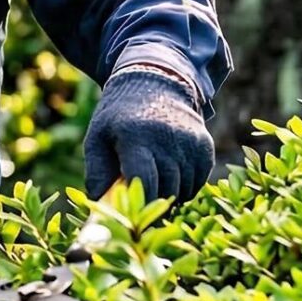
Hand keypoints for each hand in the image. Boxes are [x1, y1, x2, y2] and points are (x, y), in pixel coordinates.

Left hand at [84, 68, 214, 203]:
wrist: (154, 84)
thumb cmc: (118, 118)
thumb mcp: (97, 138)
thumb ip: (96, 173)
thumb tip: (98, 204)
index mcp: (136, 136)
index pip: (143, 179)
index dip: (139, 202)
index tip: (130, 216)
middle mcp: (167, 138)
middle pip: (165, 188)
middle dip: (151, 203)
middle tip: (139, 205)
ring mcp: (189, 142)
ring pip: (183, 190)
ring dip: (168, 196)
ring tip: (153, 183)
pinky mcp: (205, 145)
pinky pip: (198, 182)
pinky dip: (184, 187)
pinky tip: (169, 174)